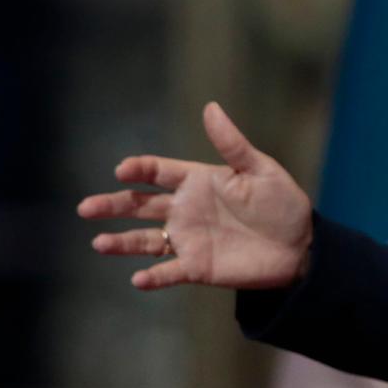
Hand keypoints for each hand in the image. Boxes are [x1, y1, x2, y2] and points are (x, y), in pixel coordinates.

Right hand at [78, 102, 312, 290]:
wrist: (301, 247)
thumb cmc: (283, 204)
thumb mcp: (262, 170)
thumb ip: (232, 145)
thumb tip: (211, 107)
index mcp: (198, 181)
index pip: (158, 172)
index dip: (139, 170)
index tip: (123, 171)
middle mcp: (185, 209)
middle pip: (140, 206)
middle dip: (112, 205)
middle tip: (85, 208)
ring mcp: (188, 239)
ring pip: (145, 240)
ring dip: (122, 242)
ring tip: (99, 243)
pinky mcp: (197, 267)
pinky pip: (169, 272)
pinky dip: (153, 277)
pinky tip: (137, 279)